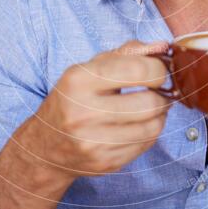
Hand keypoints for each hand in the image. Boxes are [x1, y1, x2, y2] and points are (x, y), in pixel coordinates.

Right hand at [33, 39, 171, 177]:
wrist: (45, 147)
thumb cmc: (72, 100)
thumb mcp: (89, 69)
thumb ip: (126, 53)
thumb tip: (162, 46)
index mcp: (79, 80)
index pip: (138, 71)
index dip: (158, 69)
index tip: (158, 71)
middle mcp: (84, 112)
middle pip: (150, 102)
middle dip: (162, 94)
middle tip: (158, 91)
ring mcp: (94, 142)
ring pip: (153, 126)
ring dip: (159, 114)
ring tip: (150, 107)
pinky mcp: (105, 162)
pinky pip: (146, 144)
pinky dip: (149, 132)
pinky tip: (138, 125)